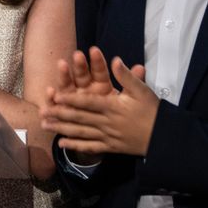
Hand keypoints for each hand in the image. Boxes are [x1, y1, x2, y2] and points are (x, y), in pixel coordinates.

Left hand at [42, 49, 157, 156]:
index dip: (71, 99)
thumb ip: (127, 76)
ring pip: (81, 132)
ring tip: (45, 126)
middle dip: (59, 114)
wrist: (165, 137)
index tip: (56, 96)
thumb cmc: (154, 111)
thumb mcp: (142, 90)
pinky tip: (62, 144)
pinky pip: (91, 147)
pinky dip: (76, 146)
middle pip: (80, 118)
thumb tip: (115, 59)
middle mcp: (107, 122)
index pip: (88, 102)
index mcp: (113, 107)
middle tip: (42, 112)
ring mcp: (108, 136)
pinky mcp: (111, 147)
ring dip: (62, 129)